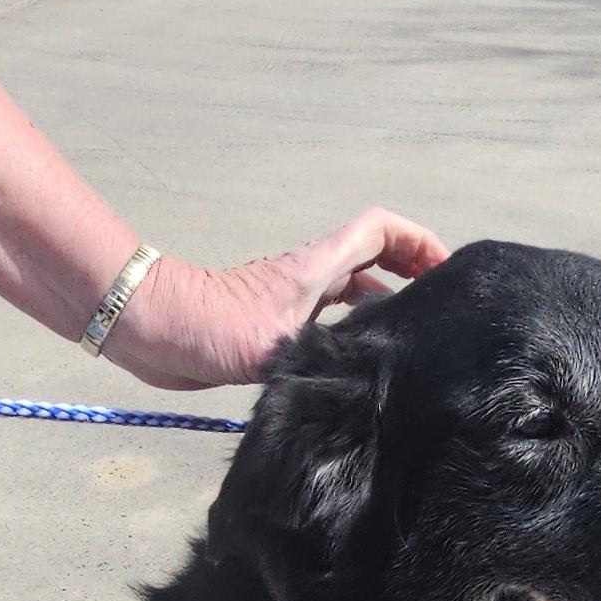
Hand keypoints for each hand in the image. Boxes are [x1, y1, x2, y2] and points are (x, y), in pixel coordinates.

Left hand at [102, 211, 452, 391]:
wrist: (153, 331)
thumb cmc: (208, 327)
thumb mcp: (276, 340)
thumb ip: (322, 349)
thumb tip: (362, 369)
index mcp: (316, 267)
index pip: (379, 230)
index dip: (418, 239)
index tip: (446, 267)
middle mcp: (310, 276)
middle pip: (373, 257)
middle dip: (411, 270)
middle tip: (440, 302)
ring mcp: (293, 300)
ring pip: (353, 289)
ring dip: (385, 299)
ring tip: (412, 331)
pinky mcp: (276, 327)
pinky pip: (329, 320)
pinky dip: (353, 327)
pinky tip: (360, 357)